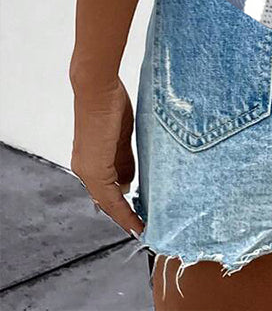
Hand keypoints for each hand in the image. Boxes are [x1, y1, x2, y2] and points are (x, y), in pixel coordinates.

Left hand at [70, 75, 144, 236]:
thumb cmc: (110, 103)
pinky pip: (110, 197)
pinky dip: (123, 210)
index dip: (121, 207)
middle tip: (143, 226)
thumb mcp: (121, 136)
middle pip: (106, 202)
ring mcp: (88, 171)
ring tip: (143, 226)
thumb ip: (124, 160)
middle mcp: (85, 170)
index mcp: (91, 161)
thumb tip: (128, 183)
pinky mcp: (94, 169)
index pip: (106, 192)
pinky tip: (136, 219)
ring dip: (125, 214)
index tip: (137, 217)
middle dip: (124, 215)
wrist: (98, 88)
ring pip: (107, 202)